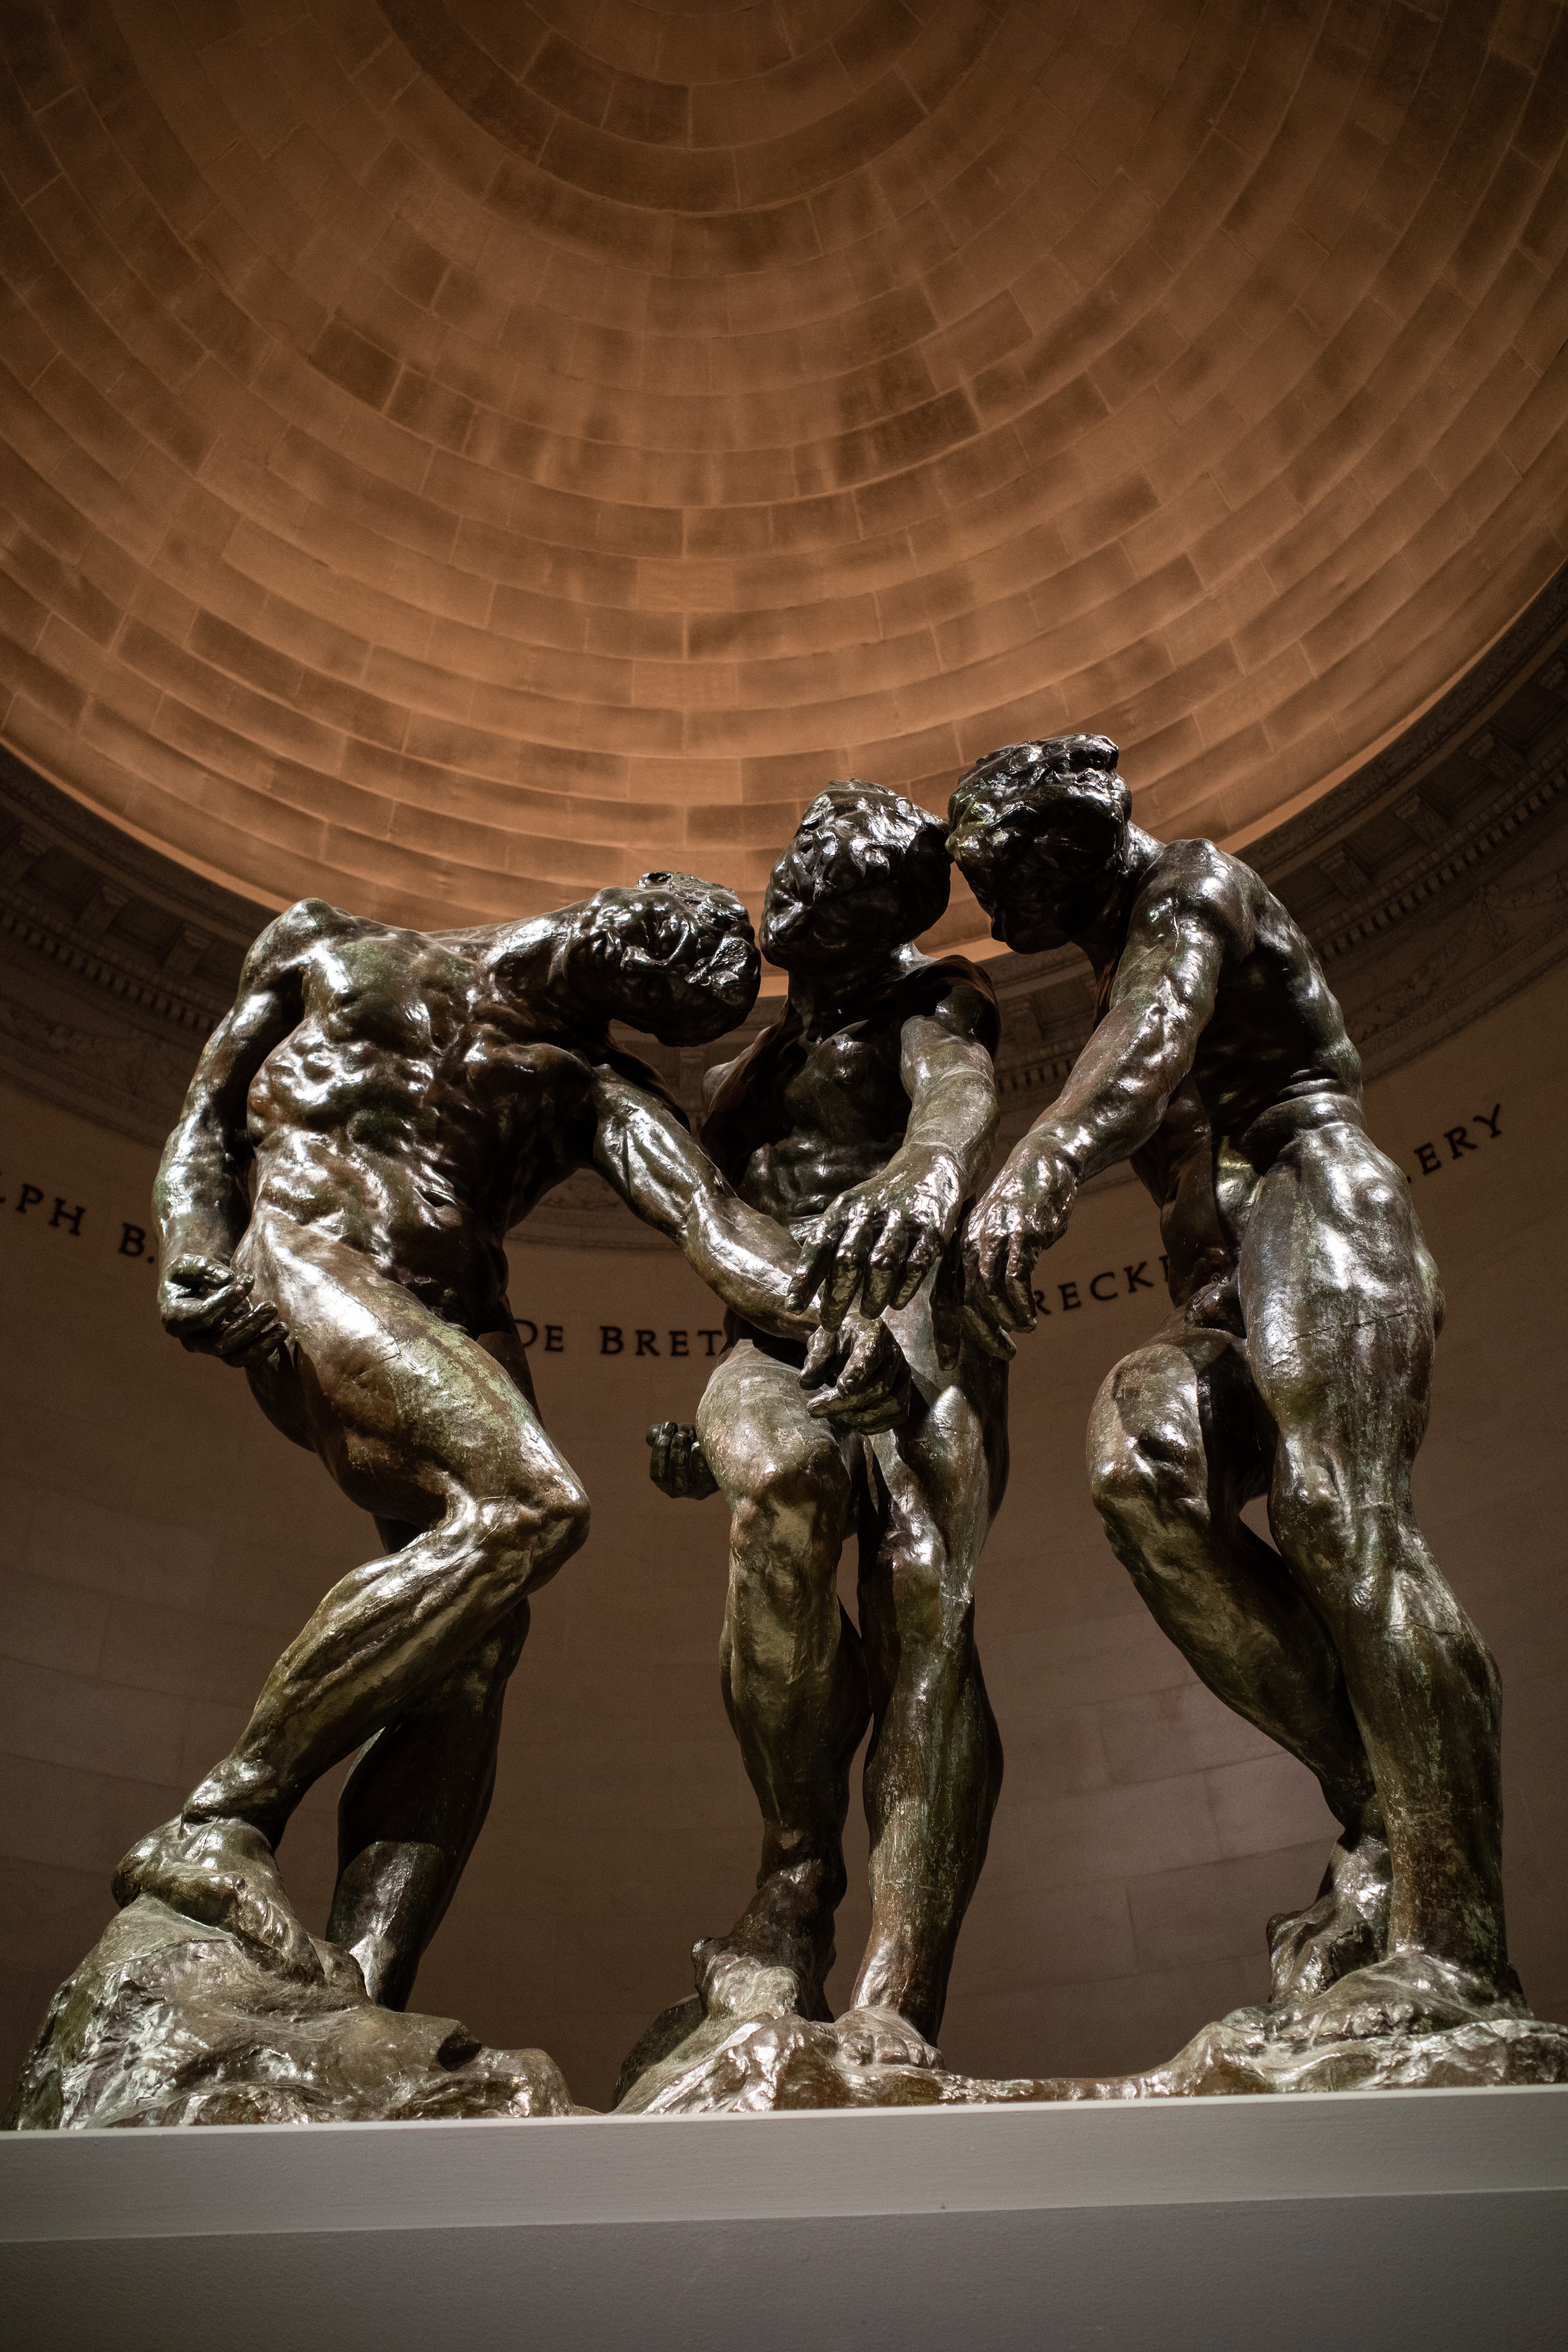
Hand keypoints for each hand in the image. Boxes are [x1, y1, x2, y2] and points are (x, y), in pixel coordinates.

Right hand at [159, 1252, 286, 1368]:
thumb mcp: (187, 1263)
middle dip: (248, 1325)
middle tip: (272, 1306)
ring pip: (235, 1357)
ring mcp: (210, 1346)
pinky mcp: (227, 1349)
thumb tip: (228, 1278)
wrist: (193, 1285)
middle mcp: (191, 1339)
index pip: (201, 1317)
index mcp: (174, 1318)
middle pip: (220, 1342)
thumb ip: (204, 1267)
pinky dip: (265, 1349)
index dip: (224, 1303)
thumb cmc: (189, 1272)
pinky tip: (280, 1333)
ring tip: (283, 1327)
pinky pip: (246, 1358)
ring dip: (261, 1344)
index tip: (245, 1283)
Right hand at [646, 1421, 718, 1499]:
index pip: (657, 1474)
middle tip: (678, 1432)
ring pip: (683, 1481)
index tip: (667, 1425)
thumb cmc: (695, 1440)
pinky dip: (699, 1460)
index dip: (658, 1451)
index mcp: (667, 1481)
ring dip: (681, 1456)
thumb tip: (653, 1434)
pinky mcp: (714, 1486)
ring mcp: (698, 1490)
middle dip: (668, 1453)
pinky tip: (699, 1445)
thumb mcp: (676, 1433)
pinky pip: (704, 1477)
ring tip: (686, 1435)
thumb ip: (661, 1434)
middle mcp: (680, 1490)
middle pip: (666, 1478)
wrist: (724, 1448)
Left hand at [788, 1146, 962, 1325]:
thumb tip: (807, 1288)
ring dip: (872, 1294)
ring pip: (882, 1264)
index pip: (819, 1245)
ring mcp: (903, 1219)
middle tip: (830, 1322)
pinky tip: (896, 1303)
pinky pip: (916, 1263)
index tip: (793, 1306)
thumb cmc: (881, 1200)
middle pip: (848, 1259)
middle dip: (837, 1295)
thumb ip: (832, 1241)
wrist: (930, 1166)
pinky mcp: (933, 1228)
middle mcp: (871, 1211)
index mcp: (845, 1207)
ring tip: (867, 1312)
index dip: (805, 1278)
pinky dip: (905, 1287)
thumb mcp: (851, 1210)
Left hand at [800, 1311, 910, 1432]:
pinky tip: (853, 1423)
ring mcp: (902, 1373)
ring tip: (833, 1417)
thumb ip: (816, 1357)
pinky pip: (898, 1414)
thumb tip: (806, 1381)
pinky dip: (877, 1425)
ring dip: (861, 1417)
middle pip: (880, 1385)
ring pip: (892, 1403)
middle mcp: (893, 1352)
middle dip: (846, 1403)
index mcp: (873, 1332)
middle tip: (813, 1409)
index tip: (840, 1389)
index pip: (870, 1354)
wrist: (858, 1340)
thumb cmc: (839, 1339)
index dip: (857, 1373)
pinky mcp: (905, 1391)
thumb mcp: (823, 1339)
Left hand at [961, 1143, 1077, 1352]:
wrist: (1044, 1162)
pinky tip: (1032, 1316)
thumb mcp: (993, 1236)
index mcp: (958, 1246)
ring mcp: (995, 1237)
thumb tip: (986, 1313)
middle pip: (964, 1301)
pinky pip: (1016, 1279)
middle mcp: (970, 1243)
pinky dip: (1022, 1304)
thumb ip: (985, 1269)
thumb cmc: (1020, 1206)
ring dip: (1006, 1320)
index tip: (950, 1363)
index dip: (945, 1333)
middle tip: (1004, 1352)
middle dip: (982, 1334)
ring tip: (1023, 1329)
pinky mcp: (1023, 1234)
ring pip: (988, 1293)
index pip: (942, 1298)